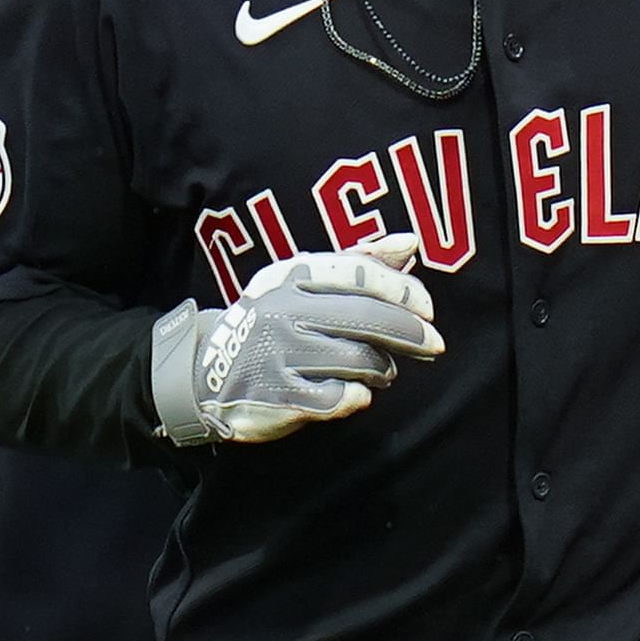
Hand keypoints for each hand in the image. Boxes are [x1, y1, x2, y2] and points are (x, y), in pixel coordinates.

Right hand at [153, 233, 444, 445]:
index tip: (428, 309)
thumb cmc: (274, 321)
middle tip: (434, 346)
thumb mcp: (306, 283)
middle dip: (411, 334)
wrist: (205, 371)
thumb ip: (359, 261)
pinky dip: (358, 397)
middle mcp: (287, 310)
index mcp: (295, 276)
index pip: (362, 275)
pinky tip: (355, 393)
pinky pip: (341, 398)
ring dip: (382, 368)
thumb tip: (411, 242)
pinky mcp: (280, 395)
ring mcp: (281, 354)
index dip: (405, 292)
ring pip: (361, 360)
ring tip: (381, 370)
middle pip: (369, 319)